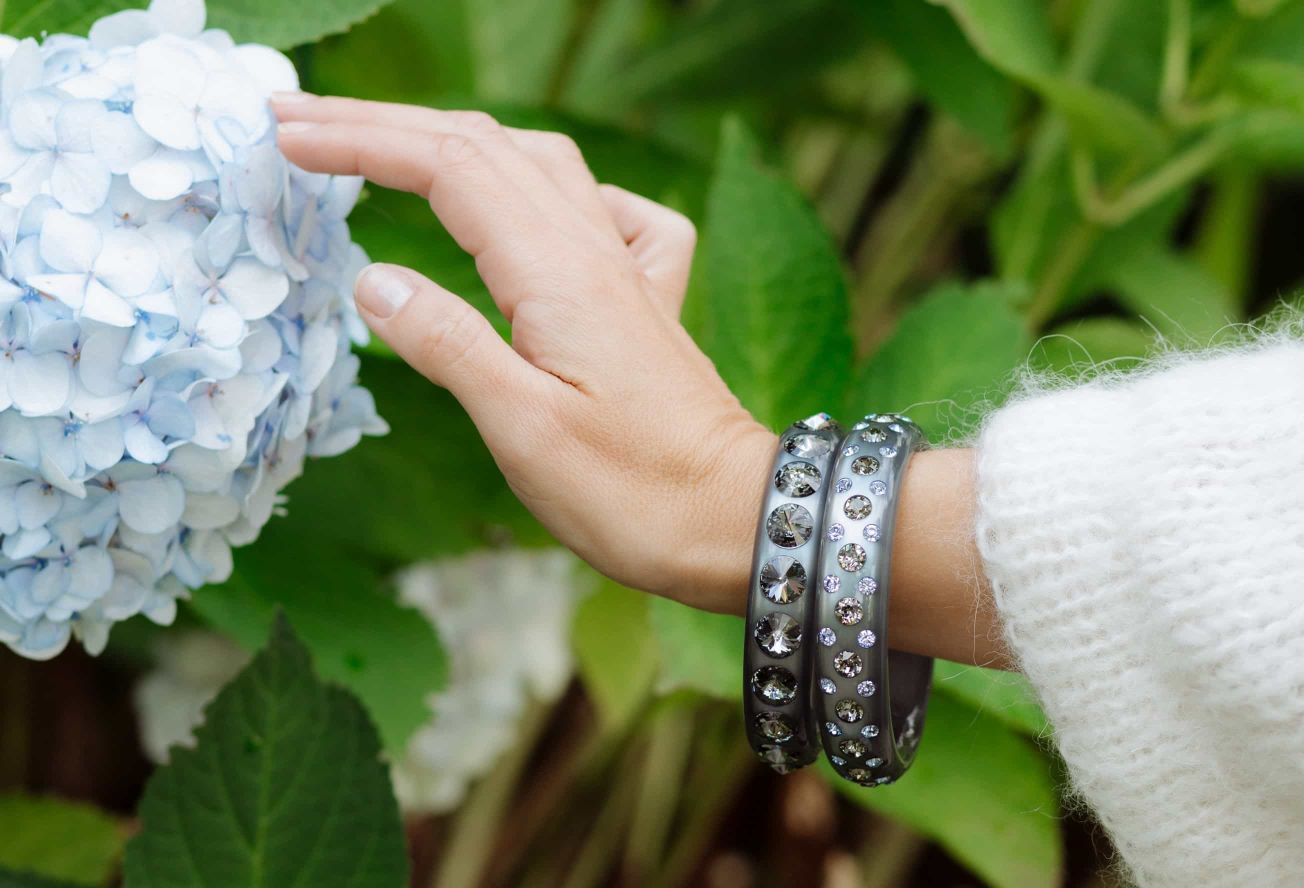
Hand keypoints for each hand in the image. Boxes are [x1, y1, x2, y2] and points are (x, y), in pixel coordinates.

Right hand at [272, 93, 775, 612]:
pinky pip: (604, 210)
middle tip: (298, 122)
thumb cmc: (633, 491)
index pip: (448, 169)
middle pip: (484, 148)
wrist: (734, 518)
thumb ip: (447, 345)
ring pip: (539, 165)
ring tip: (389, 145)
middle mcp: (596, 252)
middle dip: (387, 126)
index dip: (364, 142)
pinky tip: (539, 205)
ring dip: (456, 141)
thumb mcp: (522, 429)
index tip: (287, 137)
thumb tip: (372, 277)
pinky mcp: (646, 301)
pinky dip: (551, 186)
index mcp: (559, 275)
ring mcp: (627, 271)